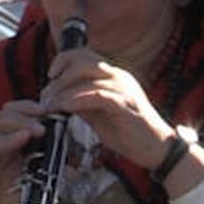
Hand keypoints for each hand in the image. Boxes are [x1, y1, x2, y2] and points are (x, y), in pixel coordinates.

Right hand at [0, 101, 49, 203]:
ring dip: (10, 135)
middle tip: (42, 124)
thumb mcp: (32, 179)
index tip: (49, 110)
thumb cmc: (9, 197)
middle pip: (1, 120)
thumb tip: (74, 164)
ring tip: (28, 133)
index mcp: (6, 142)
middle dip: (22, 118)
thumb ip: (48, 167)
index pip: (14, 115)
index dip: (28, 109)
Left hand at [39, 48, 172, 170]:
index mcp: (114, 76)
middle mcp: (120, 77)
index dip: (63, 60)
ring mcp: (123, 89)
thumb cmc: (129, 133)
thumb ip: (82, 103)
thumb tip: (57, 98)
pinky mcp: (124, 104)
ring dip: (62, 91)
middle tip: (46, 96)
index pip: (84, 55)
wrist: (157, 148)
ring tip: (50, 105)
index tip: (50, 77)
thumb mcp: (99, 114)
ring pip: (86, 78)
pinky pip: (95, 96)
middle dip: (59, 76)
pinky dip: (75, 101)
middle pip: (83, 60)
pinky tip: (63, 109)